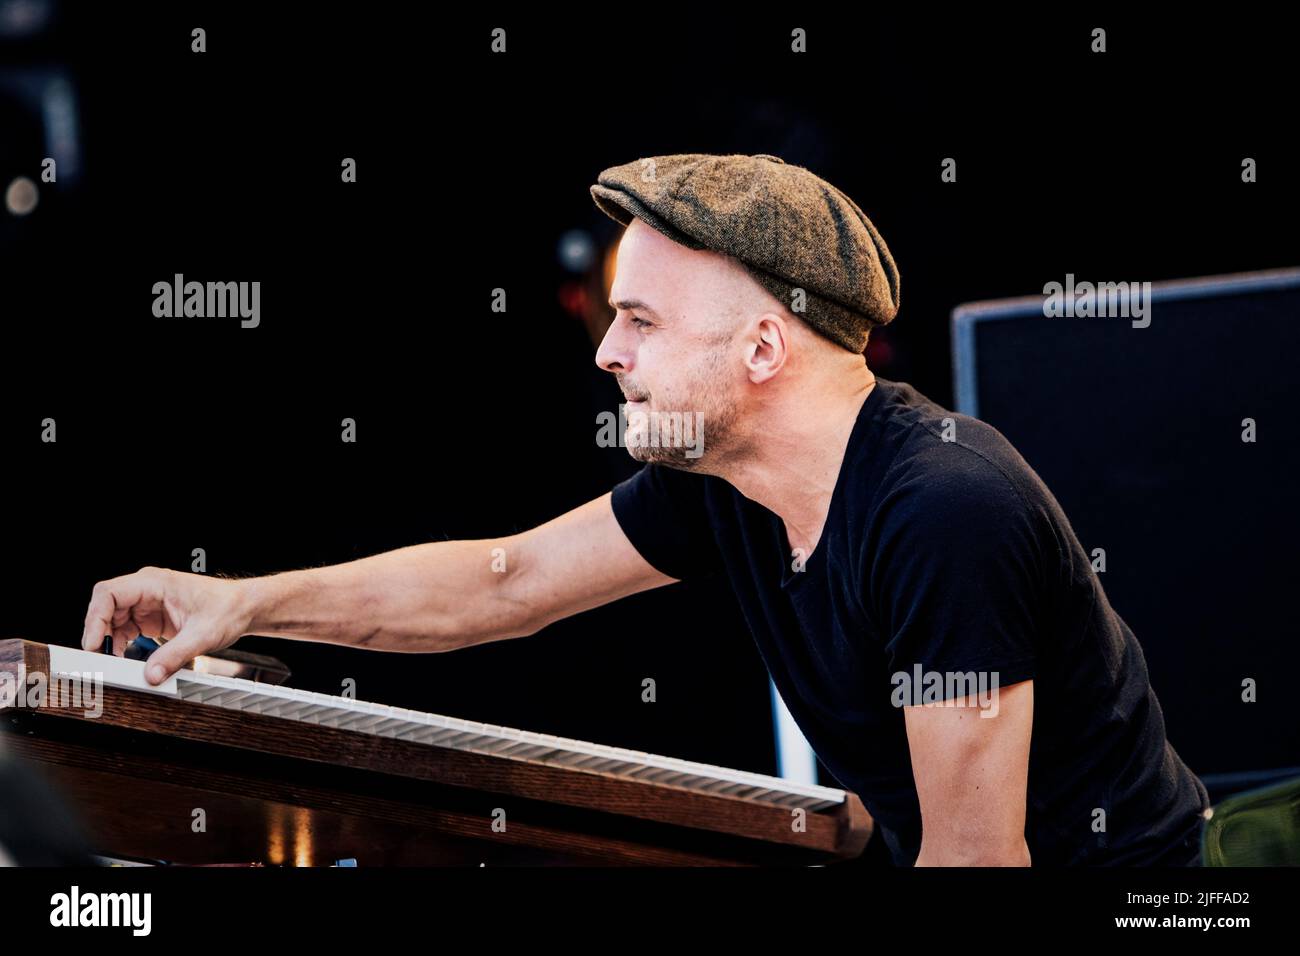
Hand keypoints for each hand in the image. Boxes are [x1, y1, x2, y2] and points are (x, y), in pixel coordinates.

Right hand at [81, 566, 252, 683]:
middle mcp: (147, 589)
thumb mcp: (203, 635)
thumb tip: (151, 676)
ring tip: (114, 663)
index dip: (94, 618)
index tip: (93, 643)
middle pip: (106, 608)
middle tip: (100, 659)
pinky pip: (125, 629)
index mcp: (155, 582)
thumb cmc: (228, 609)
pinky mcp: (151, 618)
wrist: (245, 608)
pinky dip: (122, 645)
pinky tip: (126, 659)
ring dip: (110, 642)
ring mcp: (147, 603)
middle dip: (99, 633)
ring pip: (112, 620)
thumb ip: (175, 656)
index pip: (109, 593)